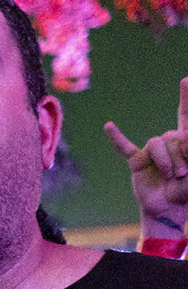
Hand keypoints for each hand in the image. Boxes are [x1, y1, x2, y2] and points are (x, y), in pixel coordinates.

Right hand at [105, 76, 187, 239]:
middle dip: (180, 154)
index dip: (187, 98)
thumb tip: (184, 135)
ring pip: (157, 143)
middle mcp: (169, 142)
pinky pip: (125, 147)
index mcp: (186, 141)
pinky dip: (117, 137)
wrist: (169, 208)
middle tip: (183, 174)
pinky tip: (109, 126)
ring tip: (171, 176)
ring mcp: (152, 151)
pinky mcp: (136, 160)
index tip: (186, 80)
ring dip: (165, 161)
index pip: (186, 115)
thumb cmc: (187, 189)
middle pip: (173, 135)